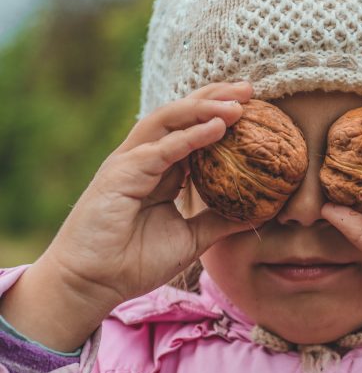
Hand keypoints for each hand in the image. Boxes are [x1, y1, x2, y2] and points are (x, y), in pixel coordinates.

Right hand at [1, 82, 254, 350]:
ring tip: (238, 104)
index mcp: (161, 169)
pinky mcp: (121, 174)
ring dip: (205, 108)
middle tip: (251, 89)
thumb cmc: (135, 262)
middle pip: (182, 114)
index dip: (220, 113)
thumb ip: (219, 221)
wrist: (93, 284)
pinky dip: (190, 136)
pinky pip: (161, 149)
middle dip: (215, 97)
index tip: (256, 106)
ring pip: (169, 120)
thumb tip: (257, 215)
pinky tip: (217, 127)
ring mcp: (131, 162)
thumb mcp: (191, 239)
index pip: (193, 129)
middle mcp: (145, 158)